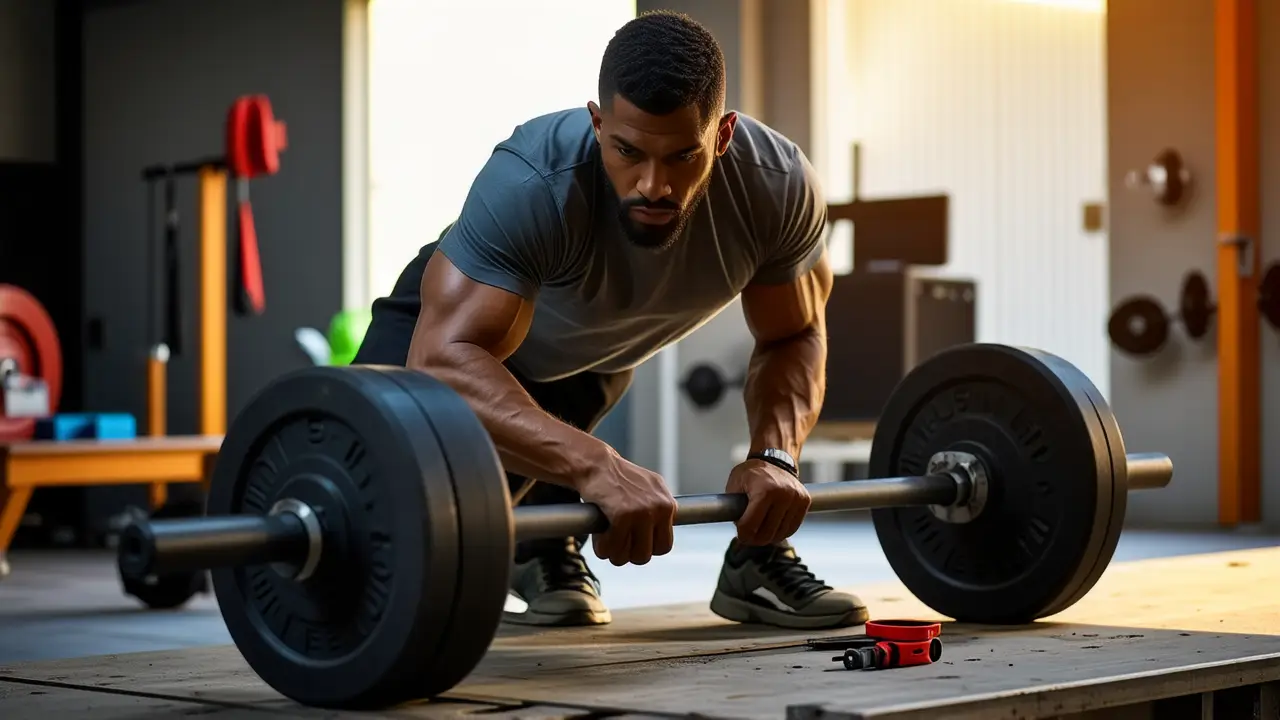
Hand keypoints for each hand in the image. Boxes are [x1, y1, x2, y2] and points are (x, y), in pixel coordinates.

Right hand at [577, 447, 676, 566]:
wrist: (595, 463)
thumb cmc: (617, 477)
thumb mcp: (648, 488)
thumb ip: (657, 509)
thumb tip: (661, 531)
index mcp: (667, 504)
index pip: (664, 545)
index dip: (646, 548)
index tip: (633, 542)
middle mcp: (660, 508)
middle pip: (648, 554)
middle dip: (629, 554)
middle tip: (617, 543)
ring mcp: (642, 512)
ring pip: (632, 556)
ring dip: (616, 553)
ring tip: (607, 540)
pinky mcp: (623, 515)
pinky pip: (613, 546)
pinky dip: (602, 546)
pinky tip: (599, 535)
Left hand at [726, 460, 810, 545]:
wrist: (775, 459)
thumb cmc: (752, 473)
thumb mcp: (735, 485)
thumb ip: (732, 506)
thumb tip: (737, 528)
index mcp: (765, 490)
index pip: (751, 525)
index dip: (743, 534)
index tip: (740, 534)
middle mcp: (784, 494)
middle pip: (767, 533)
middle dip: (755, 539)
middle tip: (748, 537)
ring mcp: (796, 498)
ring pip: (781, 534)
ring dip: (768, 537)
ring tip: (760, 531)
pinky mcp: (805, 501)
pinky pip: (792, 528)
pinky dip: (781, 532)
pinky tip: (772, 528)